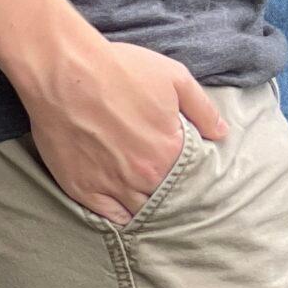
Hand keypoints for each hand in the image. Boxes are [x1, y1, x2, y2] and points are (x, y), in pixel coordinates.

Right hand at [24, 34, 225, 224]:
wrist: (65, 73)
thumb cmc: (121, 70)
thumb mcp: (176, 79)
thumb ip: (203, 110)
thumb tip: (222, 132)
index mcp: (169, 150)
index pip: (193, 178)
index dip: (194, 176)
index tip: (194, 173)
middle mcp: (142, 175)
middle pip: (167, 198)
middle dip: (173, 194)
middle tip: (173, 187)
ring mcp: (110, 185)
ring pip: (139, 211)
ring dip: (148, 207)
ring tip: (152, 198)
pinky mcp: (80, 188)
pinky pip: (107, 217)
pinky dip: (120, 216)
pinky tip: (126, 208)